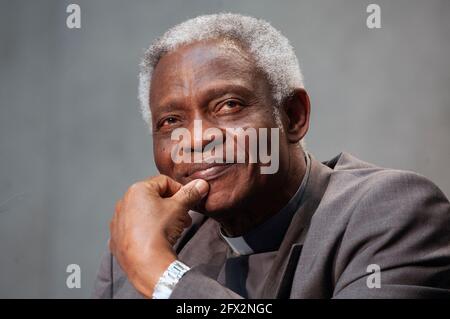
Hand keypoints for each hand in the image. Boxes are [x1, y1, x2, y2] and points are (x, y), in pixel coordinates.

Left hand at [109, 175, 208, 297]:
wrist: (146, 262)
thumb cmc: (159, 232)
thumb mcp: (180, 208)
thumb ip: (190, 193)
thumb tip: (200, 184)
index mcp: (137, 190)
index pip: (164, 182)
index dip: (180, 190)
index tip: (188, 201)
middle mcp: (124, 202)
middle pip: (154, 197)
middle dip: (171, 206)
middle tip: (183, 217)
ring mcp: (118, 221)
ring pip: (144, 213)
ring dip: (160, 218)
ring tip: (172, 230)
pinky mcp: (117, 238)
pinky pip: (134, 229)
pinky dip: (146, 231)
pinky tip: (156, 239)